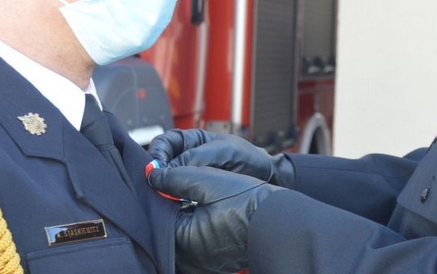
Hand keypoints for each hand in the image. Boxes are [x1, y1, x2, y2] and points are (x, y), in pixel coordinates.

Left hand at [148, 165, 281, 273]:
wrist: (283, 222)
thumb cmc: (249, 203)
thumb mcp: (208, 181)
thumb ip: (175, 176)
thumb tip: (153, 174)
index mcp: (183, 241)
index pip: (158, 215)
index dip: (159, 192)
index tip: (161, 175)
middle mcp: (190, 259)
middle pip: (168, 227)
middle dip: (169, 204)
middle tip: (174, 182)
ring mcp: (203, 262)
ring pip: (182, 234)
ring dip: (183, 214)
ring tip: (192, 194)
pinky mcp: (215, 261)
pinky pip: (196, 241)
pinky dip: (196, 225)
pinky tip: (204, 208)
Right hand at [149, 129, 294, 187]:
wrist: (267, 177)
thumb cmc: (249, 158)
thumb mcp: (224, 151)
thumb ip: (198, 156)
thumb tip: (168, 167)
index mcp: (193, 141)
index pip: (165, 142)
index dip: (157, 152)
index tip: (156, 166)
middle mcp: (189, 158)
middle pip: (162, 163)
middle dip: (157, 172)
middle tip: (156, 184)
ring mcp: (192, 177)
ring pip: (168, 181)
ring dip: (163, 188)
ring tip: (163, 196)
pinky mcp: (196, 194)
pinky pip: (179, 195)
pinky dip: (174, 200)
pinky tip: (175, 206)